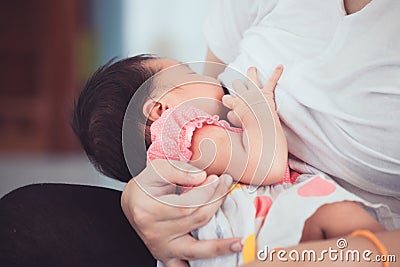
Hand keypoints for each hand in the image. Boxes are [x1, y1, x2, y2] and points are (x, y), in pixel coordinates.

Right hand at [121, 159, 242, 266]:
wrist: (132, 202)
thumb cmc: (145, 186)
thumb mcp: (157, 170)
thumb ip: (179, 171)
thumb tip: (202, 177)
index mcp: (149, 211)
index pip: (187, 205)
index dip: (207, 192)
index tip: (218, 179)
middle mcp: (154, 233)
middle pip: (195, 221)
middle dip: (216, 202)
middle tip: (226, 186)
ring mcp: (161, 247)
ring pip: (195, 249)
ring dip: (219, 247)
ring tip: (239, 242)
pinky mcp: (166, 256)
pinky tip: (218, 264)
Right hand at [222, 65, 282, 125]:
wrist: (260, 123)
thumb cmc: (249, 125)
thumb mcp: (236, 122)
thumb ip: (232, 116)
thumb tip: (229, 111)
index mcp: (235, 104)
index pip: (227, 99)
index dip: (227, 101)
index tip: (228, 102)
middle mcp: (244, 95)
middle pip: (238, 85)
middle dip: (238, 84)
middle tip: (238, 84)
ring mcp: (255, 92)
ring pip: (251, 79)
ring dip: (251, 73)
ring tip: (252, 69)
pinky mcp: (267, 93)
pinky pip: (272, 81)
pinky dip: (276, 73)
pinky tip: (280, 66)